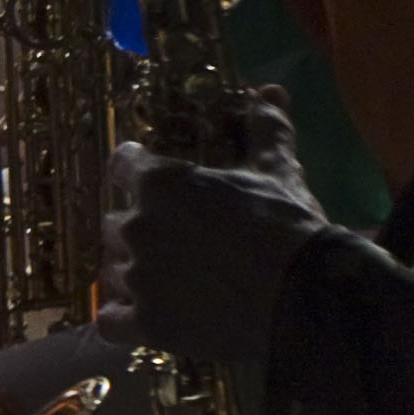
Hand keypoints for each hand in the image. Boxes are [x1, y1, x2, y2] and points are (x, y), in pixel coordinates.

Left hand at [97, 94, 330, 371]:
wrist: (304, 295)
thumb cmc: (288, 224)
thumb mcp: (279, 171)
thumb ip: (265, 131)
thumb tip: (271, 90)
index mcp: (162, 183)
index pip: (123, 164)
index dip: (136, 168)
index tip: (148, 174)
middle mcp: (137, 227)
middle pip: (115, 223)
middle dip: (141, 227)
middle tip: (177, 236)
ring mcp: (138, 278)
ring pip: (114, 271)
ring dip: (135, 272)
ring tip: (169, 278)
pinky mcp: (144, 323)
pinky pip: (109, 320)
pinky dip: (121, 316)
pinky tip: (141, 314)